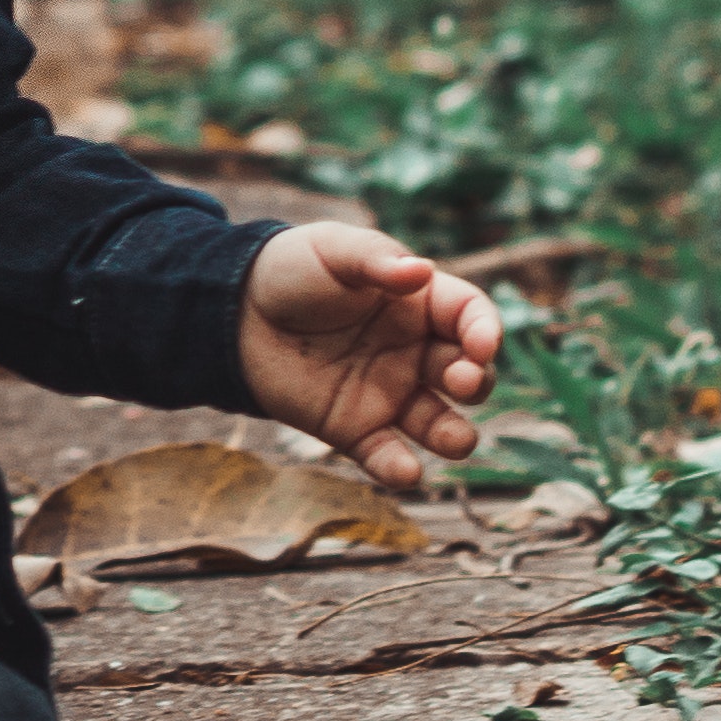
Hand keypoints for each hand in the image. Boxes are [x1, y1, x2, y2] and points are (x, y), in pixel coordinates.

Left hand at [234, 219, 499, 493]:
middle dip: (477, 381)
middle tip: (462, 380)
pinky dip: (400, 468)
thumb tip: (421, 270)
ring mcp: (389, 393)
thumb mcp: (333, 249)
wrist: (234, 310)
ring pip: (440, 423)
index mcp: (420, 302)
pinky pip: (387, 455)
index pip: (471, 317)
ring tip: (455, 439)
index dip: (486, 331)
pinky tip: (405, 471)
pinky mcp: (356, 428)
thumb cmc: (291, 268)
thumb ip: (374, 260)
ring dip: (456, 435)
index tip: (483, 345)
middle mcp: (414, 352)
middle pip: (468, 374)